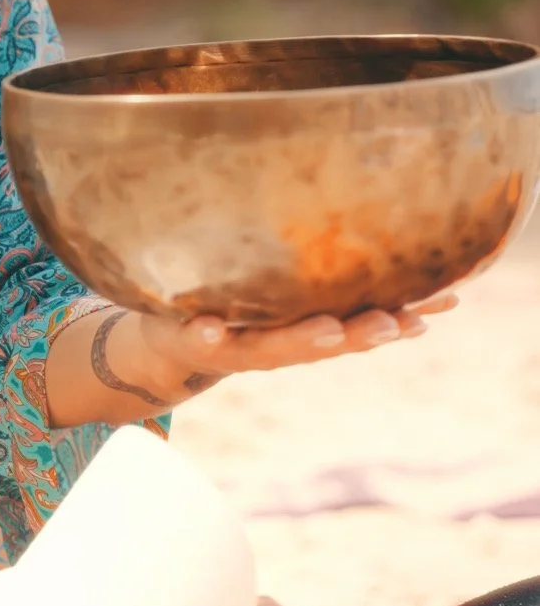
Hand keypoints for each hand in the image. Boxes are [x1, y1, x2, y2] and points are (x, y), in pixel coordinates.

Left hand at [94, 292, 457, 414]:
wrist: (166, 352)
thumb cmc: (240, 314)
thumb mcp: (288, 298)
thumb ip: (337, 285)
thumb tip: (398, 253)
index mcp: (304, 330)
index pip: (360, 324)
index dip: (400, 317)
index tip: (438, 306)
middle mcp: (275, 345)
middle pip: (324, 341)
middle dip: (359, 335)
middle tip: (392, 324)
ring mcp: (233, 343)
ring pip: (272, 346)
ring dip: (301, 340)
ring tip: (330, 330)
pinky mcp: (186, 336)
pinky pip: (196, 336)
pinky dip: (206, 333)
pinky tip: (212, 328)